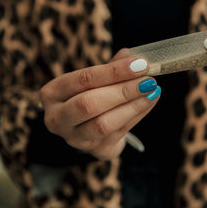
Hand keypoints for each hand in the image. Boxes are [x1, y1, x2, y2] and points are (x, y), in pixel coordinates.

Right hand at [39, 49, 160, 158]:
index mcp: (53, 93)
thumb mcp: (94, 79)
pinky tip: (150, 101)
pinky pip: (119, 133)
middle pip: (90, 104)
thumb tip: (134, 57)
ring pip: (104, 124)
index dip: (114, 72)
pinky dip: (137, 115)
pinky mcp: (95, 150)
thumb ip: (112, 67)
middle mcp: (57, 118)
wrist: (90, 126)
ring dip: (133, 106)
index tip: (140, 64)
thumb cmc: (92, 94)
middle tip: (148, 80)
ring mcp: (74, 138)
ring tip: (152, 91)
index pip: (84, 79)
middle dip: (123, 91)